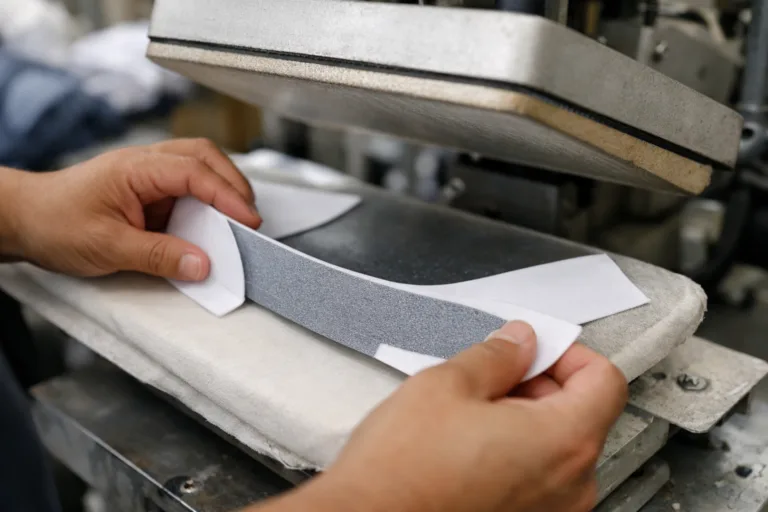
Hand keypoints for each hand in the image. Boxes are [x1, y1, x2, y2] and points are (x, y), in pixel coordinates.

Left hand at [1, 139, 260, 279]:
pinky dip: (205, 205)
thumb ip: (159, 256)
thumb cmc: (55, 222)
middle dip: (234, 185)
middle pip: (205, 158)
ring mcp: (148, 175)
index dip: (228, 196)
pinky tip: (208, 227)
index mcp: (137, 168)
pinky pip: (186, 190)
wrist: (24, 220)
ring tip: (234, 223)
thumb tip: (201, 264)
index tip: (248, 220)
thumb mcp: (108, 247)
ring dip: (222, 191)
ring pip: (199, 168)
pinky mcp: (148, 191)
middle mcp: (145, 164)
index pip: (195, 173)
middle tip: (249, 219)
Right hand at [262, 321, 626, 511]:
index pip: (604, 380)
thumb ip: (496, 356)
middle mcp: (569, 485)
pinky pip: (539, 477)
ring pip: (557, 446)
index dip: (569, 354)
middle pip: (581, 413)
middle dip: (540, 386)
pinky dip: (515, 454)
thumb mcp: (446, 385)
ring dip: (524, 421)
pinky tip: (469, 447)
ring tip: (471, 415)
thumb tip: (519, 343)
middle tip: (492, 377)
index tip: (537, 349)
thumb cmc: (403, 472)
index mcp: (561, 441)